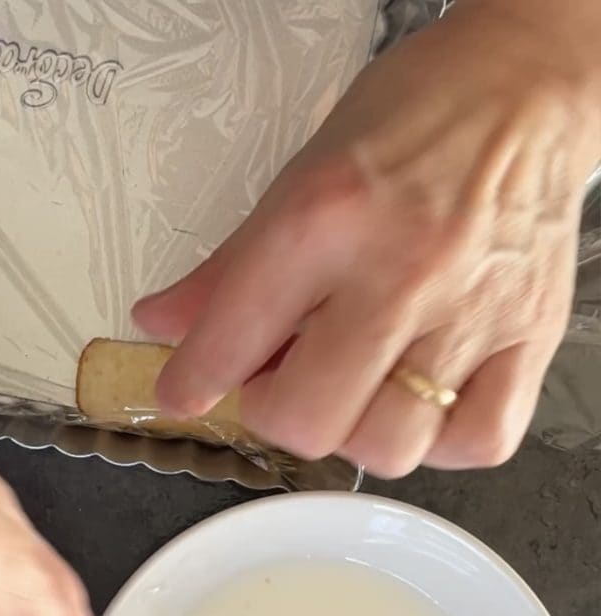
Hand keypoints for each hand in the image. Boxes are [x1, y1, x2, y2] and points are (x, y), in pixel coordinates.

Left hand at [134, 3, 600, 477]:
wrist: (525, 88)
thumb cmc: (410, 121)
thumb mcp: (297, 179)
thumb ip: (226, 270)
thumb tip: (161, 325)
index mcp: (325, 220)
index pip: (231, 341)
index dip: (191, 382)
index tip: (184, 393)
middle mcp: (401, 272)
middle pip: (309, 421)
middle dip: (278, 411)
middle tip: (284, 378)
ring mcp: (473, 312)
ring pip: (389, 447)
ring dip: (355, 432)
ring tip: (356, 386)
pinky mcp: (534, 338)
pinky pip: (476, 441)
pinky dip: (439, 439)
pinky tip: (422, 398)